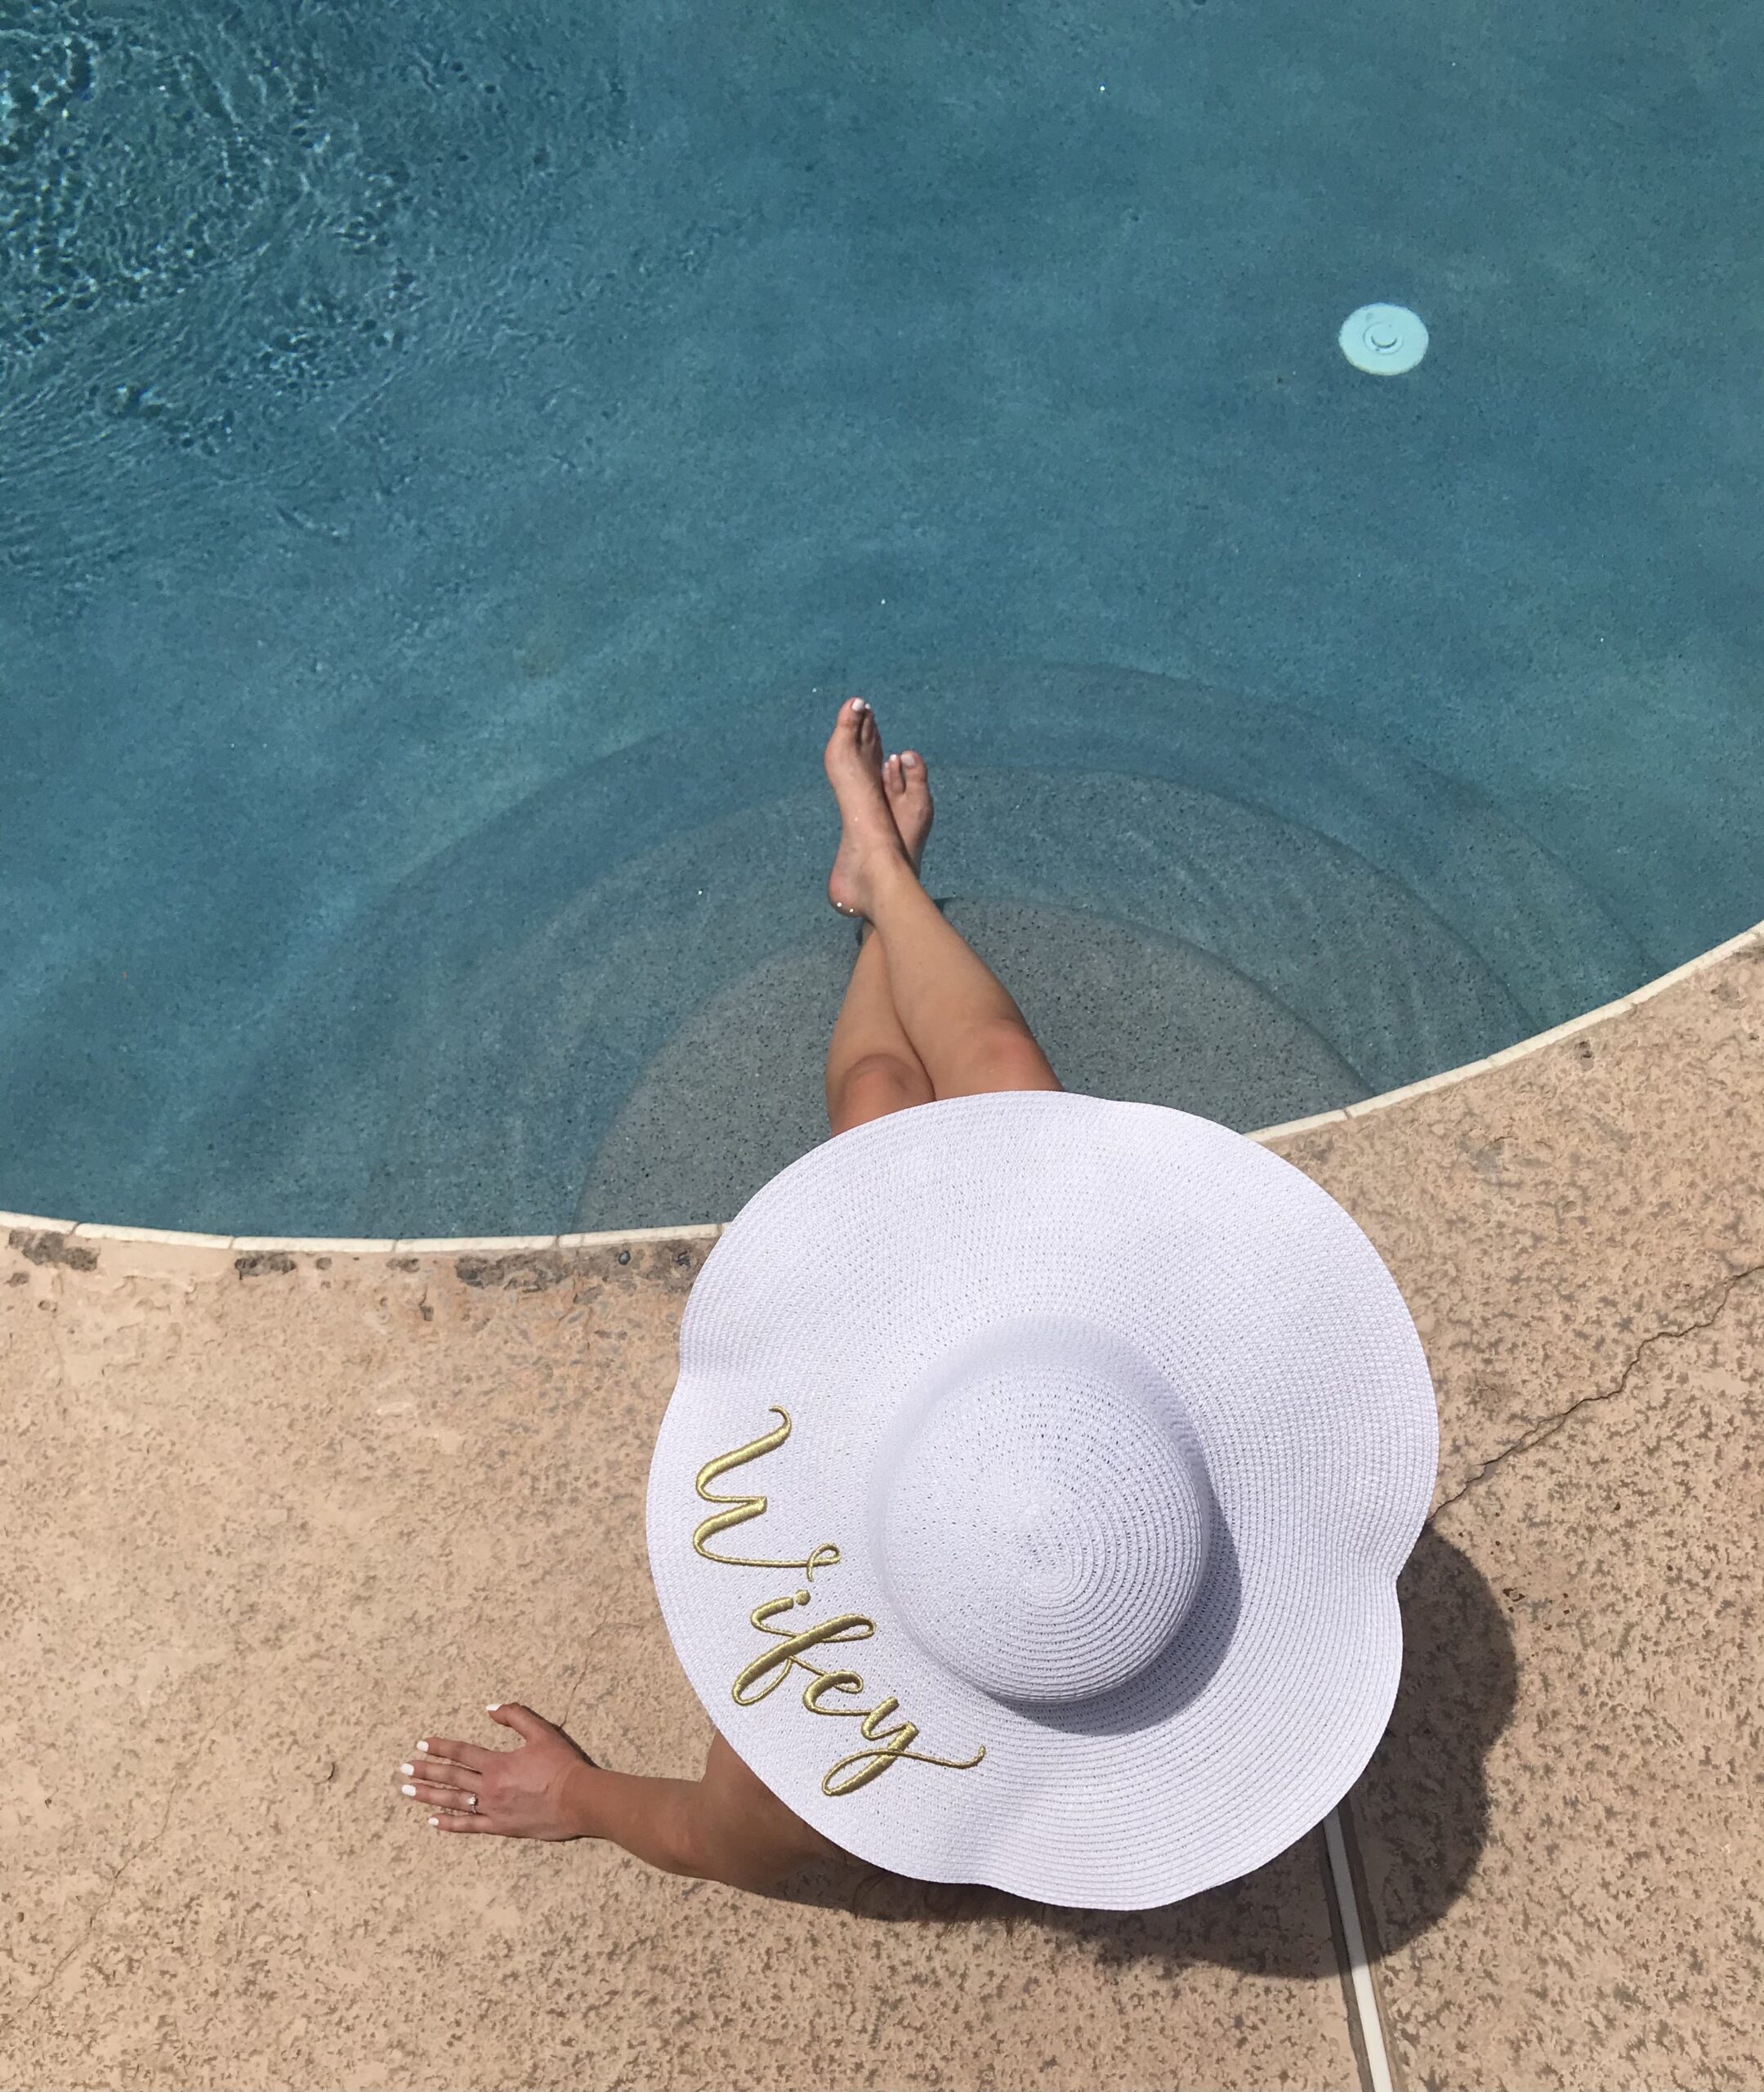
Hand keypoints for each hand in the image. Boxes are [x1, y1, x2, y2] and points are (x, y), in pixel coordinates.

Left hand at [395, 1702, 595, 1839]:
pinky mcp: (500, 1827)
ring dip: (429, 1796)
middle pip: (451, 1777)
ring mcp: (492, 1809)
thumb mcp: (542, 1732)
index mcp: (497, 1763)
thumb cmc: (561, 1765)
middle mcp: (489, 1787)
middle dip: (425, 1772)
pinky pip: (469, 1826)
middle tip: (403, 1770)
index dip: (440, 1747)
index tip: (421, 1744)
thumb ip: (515, 1716)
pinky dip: (450, 1823)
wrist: (578, 1799)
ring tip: (408, 1792)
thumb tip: (491, 1709)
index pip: (461, 1752)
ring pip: (454, 1802)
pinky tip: (433, 1821)